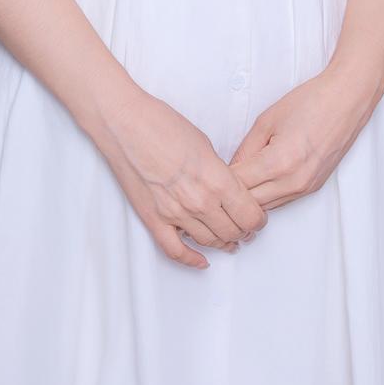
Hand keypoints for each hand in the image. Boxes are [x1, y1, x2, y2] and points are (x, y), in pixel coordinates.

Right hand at [96, 89, 268, 269]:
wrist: (124, 124)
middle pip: (233, 231)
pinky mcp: (153, 219)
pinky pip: (175, 250)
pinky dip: (191, 260)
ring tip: (230, 240)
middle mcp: (198, 201)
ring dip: (224, 243)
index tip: (258, 217)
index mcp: (216, 179)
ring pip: (209, 242)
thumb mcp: (204, 144)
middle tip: (247, 228)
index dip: (258, 220)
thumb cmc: (160, 124)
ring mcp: (175, 213)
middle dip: (244, 231)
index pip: (249, 214)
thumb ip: (218, 171)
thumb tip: (226, 187)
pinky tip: (202, 260)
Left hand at [227, 68, 383, 210]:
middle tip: (214, 184)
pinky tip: (256, 183)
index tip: (206, 177)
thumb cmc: (311, 102)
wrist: (347, 100)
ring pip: (266, 207)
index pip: (238, 185)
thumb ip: (246, 149)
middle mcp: (294, 181)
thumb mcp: (267, 120)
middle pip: (250, 203)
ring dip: (249, 199)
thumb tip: (231, 169)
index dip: (219, 182)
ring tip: (233, 185)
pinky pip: (282, 201)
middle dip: (231, 195)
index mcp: (280, 162)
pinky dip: (266, 196)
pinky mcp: (313, 187)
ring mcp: (305, 187)